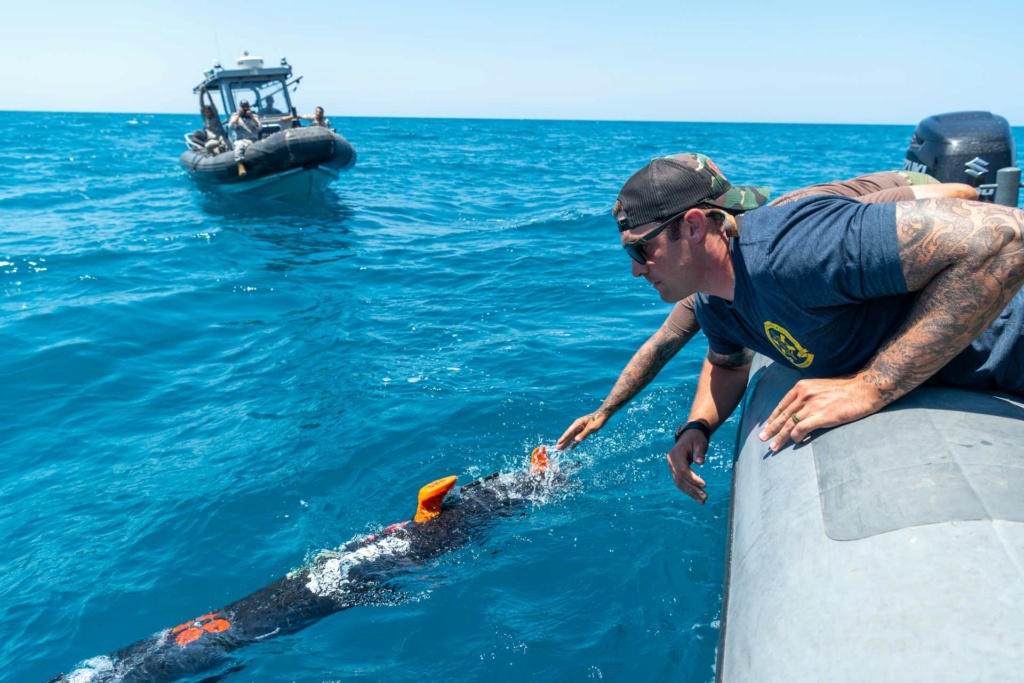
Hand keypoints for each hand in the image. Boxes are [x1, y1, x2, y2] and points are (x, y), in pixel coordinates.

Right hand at [555, 410, 610, 449]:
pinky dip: (574, 443)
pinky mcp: (583, 431)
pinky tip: (571, 447)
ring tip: (561, 449)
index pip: (569, 432)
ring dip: (567, 443)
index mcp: (578, 423)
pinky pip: (577, 438)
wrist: (603, 415)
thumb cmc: (598, 420)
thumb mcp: (591, 428)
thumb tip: (576, 440)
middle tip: (557, 448)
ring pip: (572, 437)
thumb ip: (584, 434)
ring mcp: (580, 429)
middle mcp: (577, 426)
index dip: (564, 437)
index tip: (559, 442)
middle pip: (569, 435)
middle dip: (563, 442)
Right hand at [666, 429, 708, 503]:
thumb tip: (700, 462)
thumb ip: (699, 452)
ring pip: (680, 483)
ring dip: (691, 493)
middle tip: (705, 497)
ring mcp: (672, 467)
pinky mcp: (675, 471)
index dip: (693, 479)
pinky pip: (680, 483)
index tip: (704, 485)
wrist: (690, 435)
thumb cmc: (696, 439)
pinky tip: (697, 497)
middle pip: (680, 479)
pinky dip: (689, 490)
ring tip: (702, 500)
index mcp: (675, 454)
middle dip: (693, 489)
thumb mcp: (699, 443)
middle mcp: (671, 462)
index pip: (683, 470)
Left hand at [759, 375, 886, 450]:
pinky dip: (796, 437)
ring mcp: (811, 406)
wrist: (863, 390)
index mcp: (801, 387)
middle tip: (762, 438)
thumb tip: (799, 410)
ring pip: (789, 424)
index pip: (782, 405)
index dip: (773, 417)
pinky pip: (801, 429)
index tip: (767, 425)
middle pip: (783, 415)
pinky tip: (795, 442)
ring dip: (780, 437)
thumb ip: (807, 396)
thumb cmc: (845, 390)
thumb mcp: (820, 388)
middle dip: (771, 428)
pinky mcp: (821, 416)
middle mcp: (803, 395)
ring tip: (773, 447)